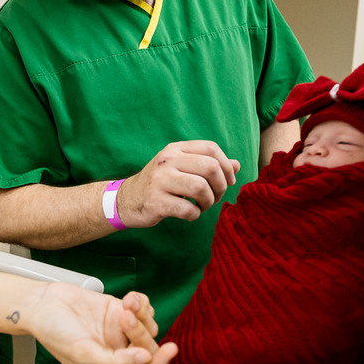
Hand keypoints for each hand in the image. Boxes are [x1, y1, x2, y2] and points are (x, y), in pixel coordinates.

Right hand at [31, 285, 176, 363]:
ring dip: (141, 315)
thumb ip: (114, 362)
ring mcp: (120, 332)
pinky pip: (143, 309)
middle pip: (146, 348)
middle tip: (125, 316)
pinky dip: (141, 302)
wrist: (42, 303)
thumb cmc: (54, 332)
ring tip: (125, 304)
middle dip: (140, 332)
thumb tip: (144, 360)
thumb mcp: (82, 353)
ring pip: (148, 327)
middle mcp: (118, 354)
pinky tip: (130, 298)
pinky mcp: (120, 311)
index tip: (169, 350)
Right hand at [117, 141, 240, 227]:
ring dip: (208, 201)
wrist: (127, 200)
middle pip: (210, 167)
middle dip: (220, 186)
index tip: (228, 181)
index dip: (226, 165)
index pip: (211, 148)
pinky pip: (188, 209)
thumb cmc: (160, 184)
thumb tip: (237, 165)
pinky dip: (195, 214)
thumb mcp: (181, 167)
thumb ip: (208, 164)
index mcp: (175, 149)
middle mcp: (167, 160)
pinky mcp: (156, 202)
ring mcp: (160, 180)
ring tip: (202, 205)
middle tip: (214, 197)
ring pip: (201, 188)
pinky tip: (189, 213)